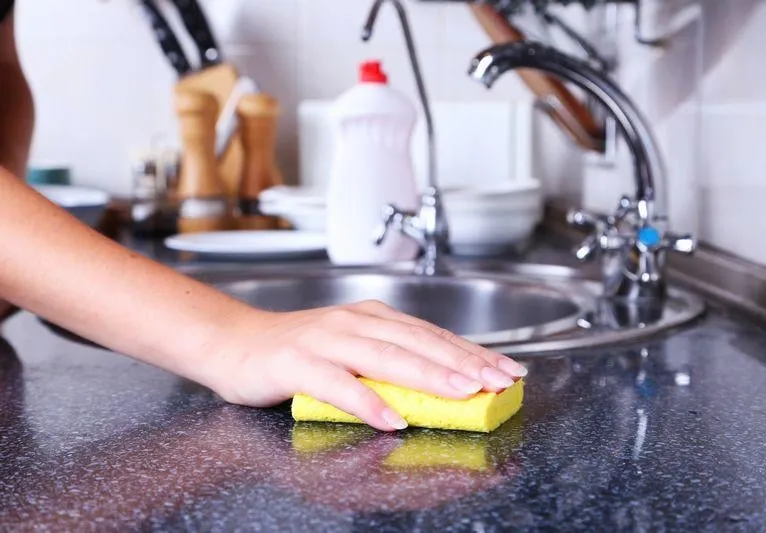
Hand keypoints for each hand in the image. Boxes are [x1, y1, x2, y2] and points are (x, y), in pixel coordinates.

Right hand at [207, 300, 527, 431]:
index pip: (432, 335)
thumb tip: (444, 383)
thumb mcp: (351, 348)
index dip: (472, 352)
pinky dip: (366, 402)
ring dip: (428, 375)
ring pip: (386, 357)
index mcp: (373, 317)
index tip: (507, 369)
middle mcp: (354, 322)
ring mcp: (326, 340)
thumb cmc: (297, 351)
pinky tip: (392, 419)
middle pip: (418, 342)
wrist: (233, 342)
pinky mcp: (297, 363)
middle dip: (464, 362)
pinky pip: (337, 385)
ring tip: (463, 393)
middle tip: (499, 382)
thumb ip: (390, 361)